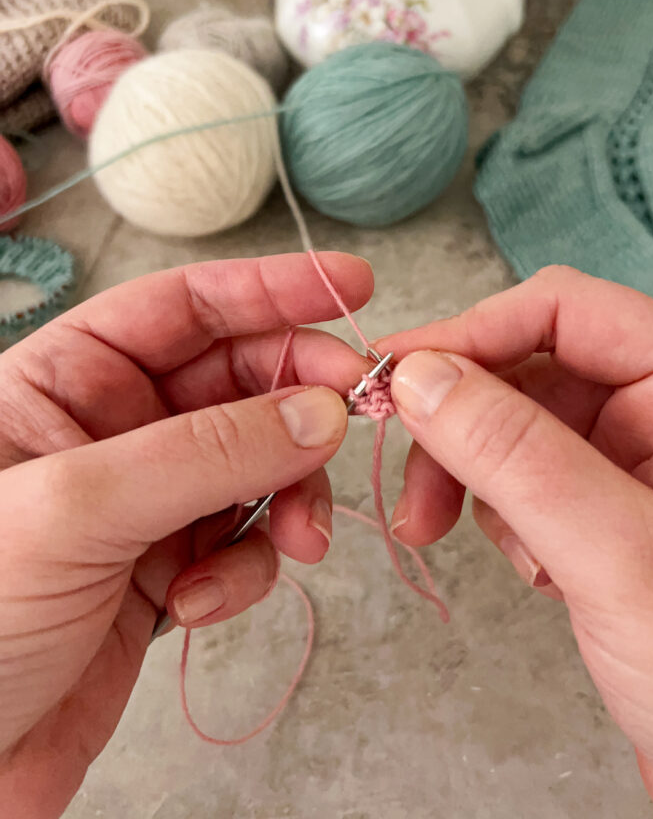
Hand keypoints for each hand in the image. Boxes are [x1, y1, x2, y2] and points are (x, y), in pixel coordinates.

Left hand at [0, 252, 372, 818]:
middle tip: (355, 416)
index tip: (350, 286)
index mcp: (62, 382)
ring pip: (256, 464)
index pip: (182, 306)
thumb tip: (319, 412)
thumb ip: (205, 452)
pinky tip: (201, 602)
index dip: (269, 289)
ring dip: (288, 495)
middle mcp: (109, 431)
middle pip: (237, 381)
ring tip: (298, 538)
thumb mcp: (77, 510)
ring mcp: (142, 500)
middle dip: (300, 399)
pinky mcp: (165, 569)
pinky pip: (241, 542)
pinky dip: (246, 568)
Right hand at [381, 266, 652, 818]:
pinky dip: (501, 513)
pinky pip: (530, 479)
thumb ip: (519, 458)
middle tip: (409, 481)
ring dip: (471, 471)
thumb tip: (421, 376)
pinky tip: (530, 569)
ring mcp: (645, 468)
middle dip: (461, 418)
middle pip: (534, 363)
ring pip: (520, 423)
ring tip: (448, 532)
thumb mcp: (625, 561)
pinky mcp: (616, 518)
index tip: (393, 375)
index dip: (474, 331)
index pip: (570, 311)